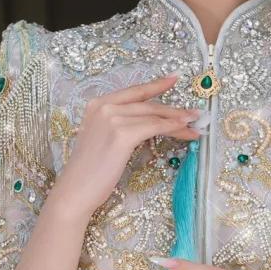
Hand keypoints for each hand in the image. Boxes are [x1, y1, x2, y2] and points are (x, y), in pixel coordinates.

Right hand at [53, 73, 202, 222]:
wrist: (76, 190)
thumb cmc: (89, 172)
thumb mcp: (103, 140)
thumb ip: (119, 126)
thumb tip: (149, 124)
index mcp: (97, 104)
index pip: (133, 92)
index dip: (156, 85)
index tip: (173, 80)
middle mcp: (104, 106)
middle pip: (147, 104)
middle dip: (173, 109)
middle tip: (194, 113)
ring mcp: (112, 118)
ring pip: (154, 116)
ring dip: (177, 120)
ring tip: (194, 125)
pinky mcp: (122, 134)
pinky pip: (154, 127)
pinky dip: (172, 127)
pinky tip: (184, 129)